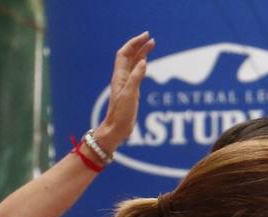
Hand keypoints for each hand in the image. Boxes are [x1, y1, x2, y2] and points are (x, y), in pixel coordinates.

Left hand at [93, 32, 154, 154]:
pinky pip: (136, 73)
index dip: (134, 43)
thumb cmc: (121, 114)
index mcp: (120, 76)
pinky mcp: (131, 91)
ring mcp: (126, 84)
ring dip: (142, 53)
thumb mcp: (130, 95)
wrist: (116, 130)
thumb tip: (144, 62)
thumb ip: (136, 78)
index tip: (146, 36)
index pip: (125, 53)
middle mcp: (122, 78)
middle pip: (130, 56)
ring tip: (152, 46)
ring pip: (134, 64)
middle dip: (139, 45)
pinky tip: (147, 63)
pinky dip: (142, 65)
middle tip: (151, 38)